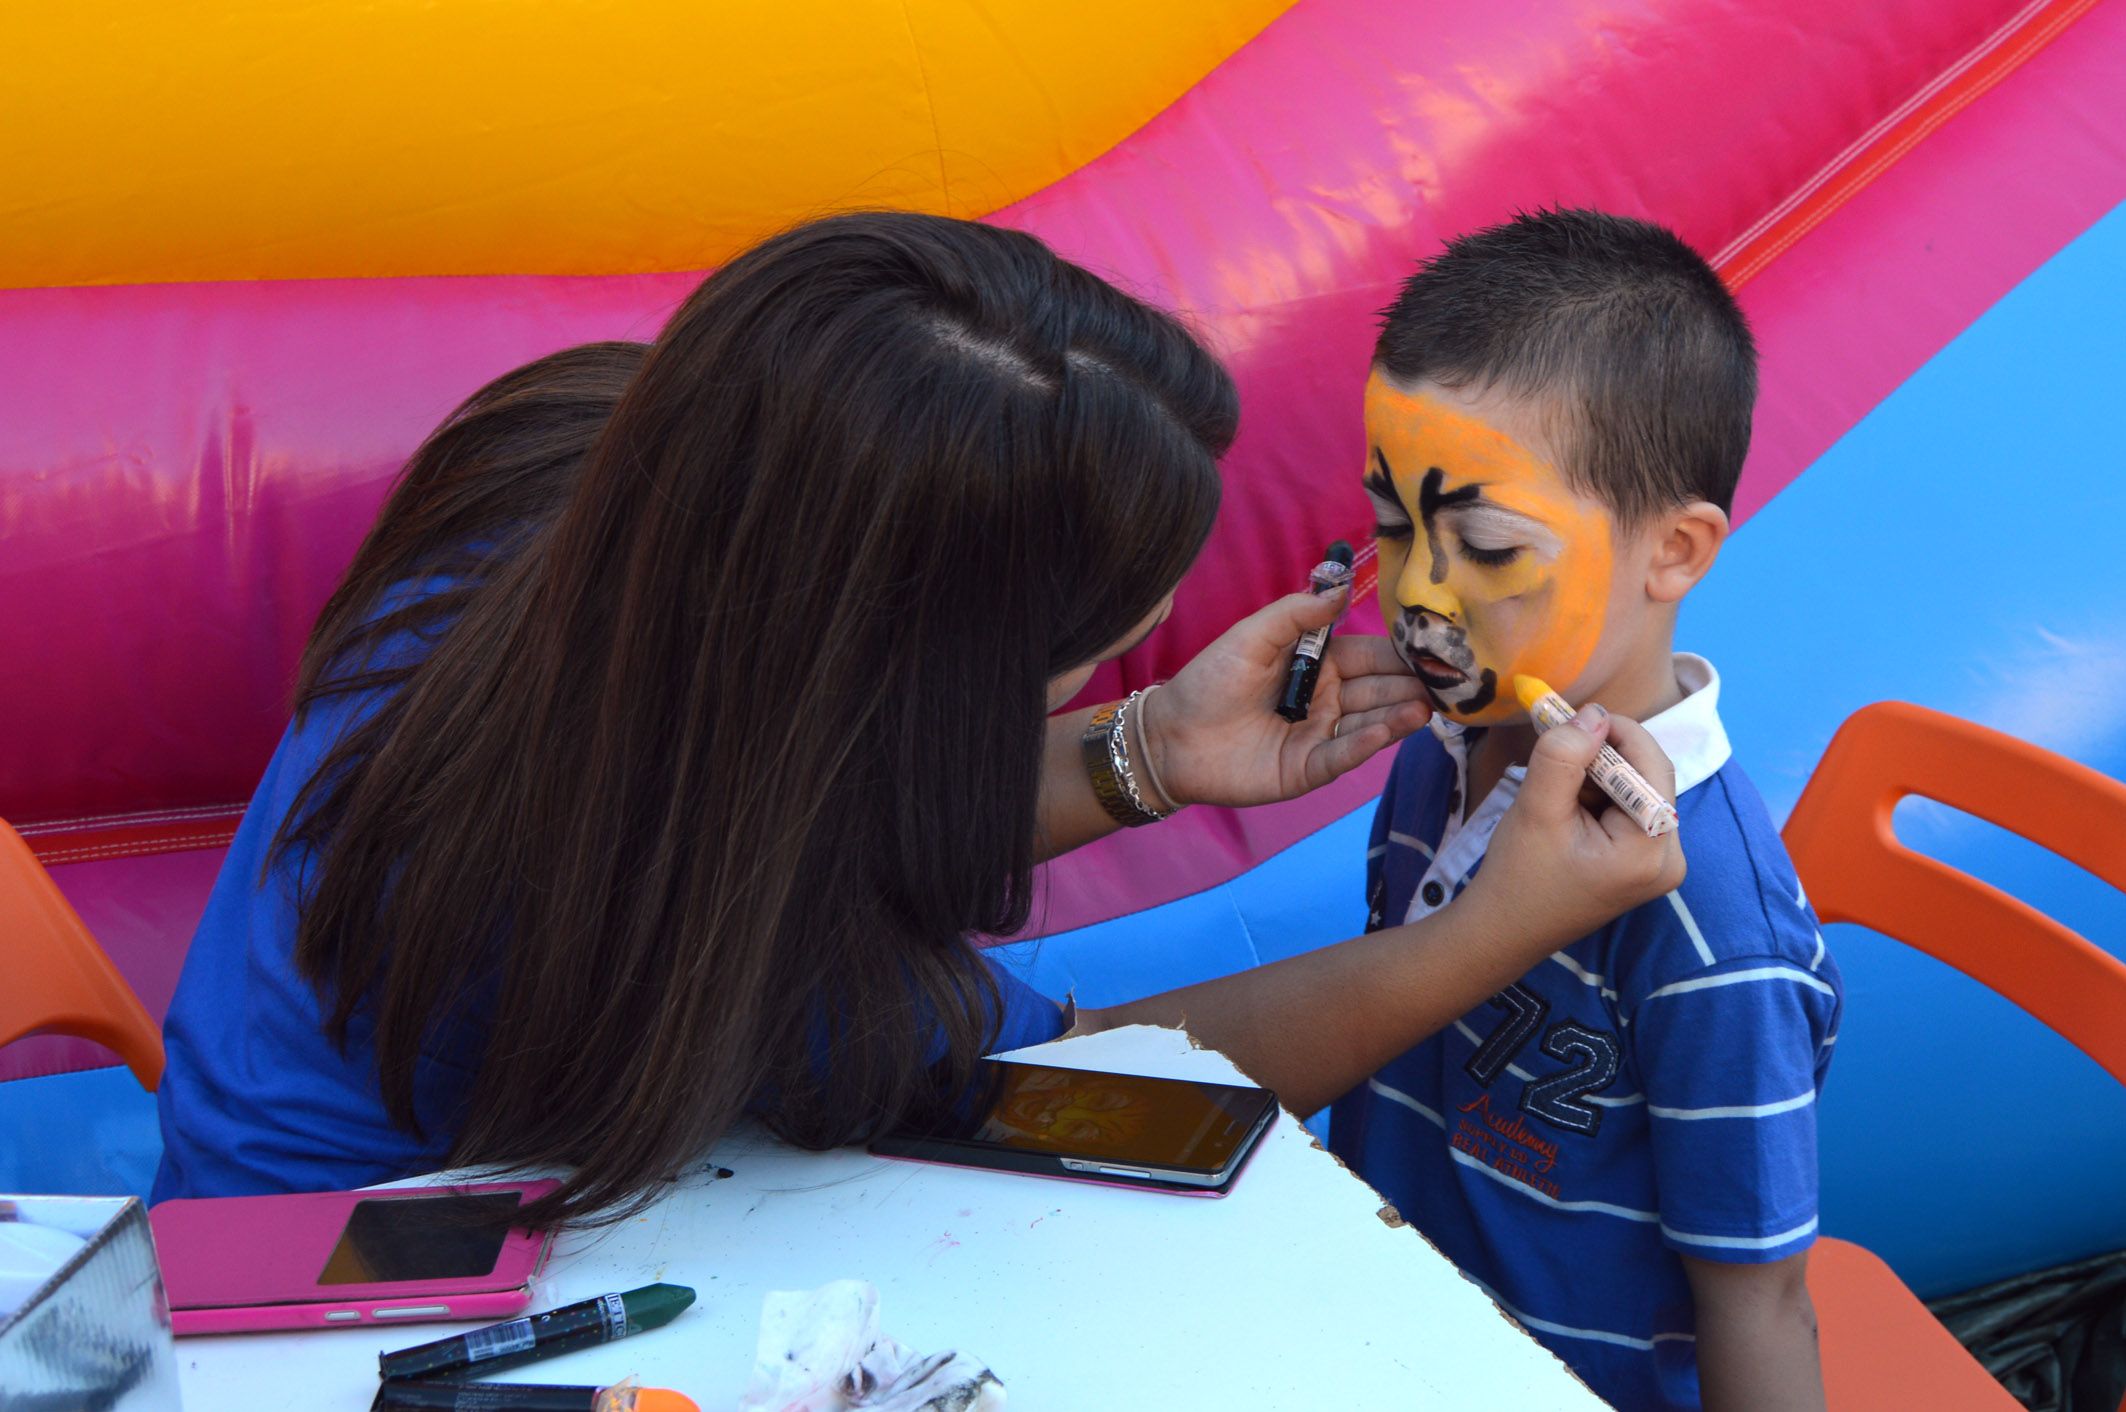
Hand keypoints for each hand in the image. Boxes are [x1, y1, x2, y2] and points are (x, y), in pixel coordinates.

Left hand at [1139, 586, 1431, 808]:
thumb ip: (1297, 613)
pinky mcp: (1307, 769)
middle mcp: (1329, 700)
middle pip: (1380, 690)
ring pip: (1369, 724)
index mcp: (1320, 665)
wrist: (1169, 737)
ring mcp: (1321, 736)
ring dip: (1398, 715)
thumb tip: (1342, 586)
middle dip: (1412, 685)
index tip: (1435, 646)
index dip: (1401, 652)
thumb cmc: (1208, 681)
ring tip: (1427, 706)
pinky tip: (1387, 730)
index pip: (1371, 655)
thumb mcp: (1253, 636)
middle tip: (1449, 680)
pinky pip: (1341, 755)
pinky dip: (1365, 743)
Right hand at [1461, 707, 1685, 949]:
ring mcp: (1659, 864)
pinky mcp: (1643, 864)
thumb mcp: (1537, 808)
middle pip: (1648, 777)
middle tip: (1555, 761)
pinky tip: (1567, 813)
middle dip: (1602, 759)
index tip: (1570, 719)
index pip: (1652, 766)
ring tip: (1556, 798)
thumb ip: (1564, 755)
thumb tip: (1594, 714)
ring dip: (1597, 778)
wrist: (1503, 931)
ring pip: (1637, 790)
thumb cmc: (1517, 876)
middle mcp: (1670, 858)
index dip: (1616, 733)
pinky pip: (1630, 810)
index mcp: (1651, 850)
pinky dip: (1599, 797)